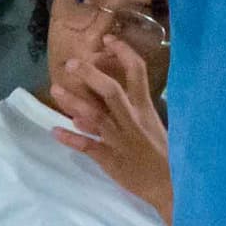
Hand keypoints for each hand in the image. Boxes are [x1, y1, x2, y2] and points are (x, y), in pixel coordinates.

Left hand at [50, 37, 171, 221]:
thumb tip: (102, 104)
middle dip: (90, 74)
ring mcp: (119, 139)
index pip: (137, 72)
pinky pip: (87, 147)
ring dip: (73, 102)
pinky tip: (54, 131)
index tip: (109, 39)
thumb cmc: (165, 155)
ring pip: (94, 116)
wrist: (170, 186)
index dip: (123, 52)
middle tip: (72, 63)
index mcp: (145, 108)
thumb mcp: (153, 127)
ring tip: (56, 90)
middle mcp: (130, 120)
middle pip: (110, 91)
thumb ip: (130, 113)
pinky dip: (70, 138)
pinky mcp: (110, 159)